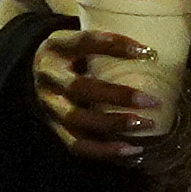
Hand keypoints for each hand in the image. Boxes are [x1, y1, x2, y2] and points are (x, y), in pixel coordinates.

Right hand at [28, 20, 153, 165]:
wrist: (35, 73)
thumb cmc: (71, 55)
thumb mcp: (79, 40)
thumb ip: (107, 42)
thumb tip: (155, 46)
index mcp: (56, 48)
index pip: (83, 42)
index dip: (113, 45)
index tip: (146, 52)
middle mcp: (49, 77)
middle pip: (79, 88)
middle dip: (117, 95)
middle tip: (152, 101)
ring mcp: (50, 106)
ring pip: (78, 119)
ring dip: (114, 124)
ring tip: (146, 124)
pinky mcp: (55, 129)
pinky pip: (78, 145)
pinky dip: (106, 151)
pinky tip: (133, 150)